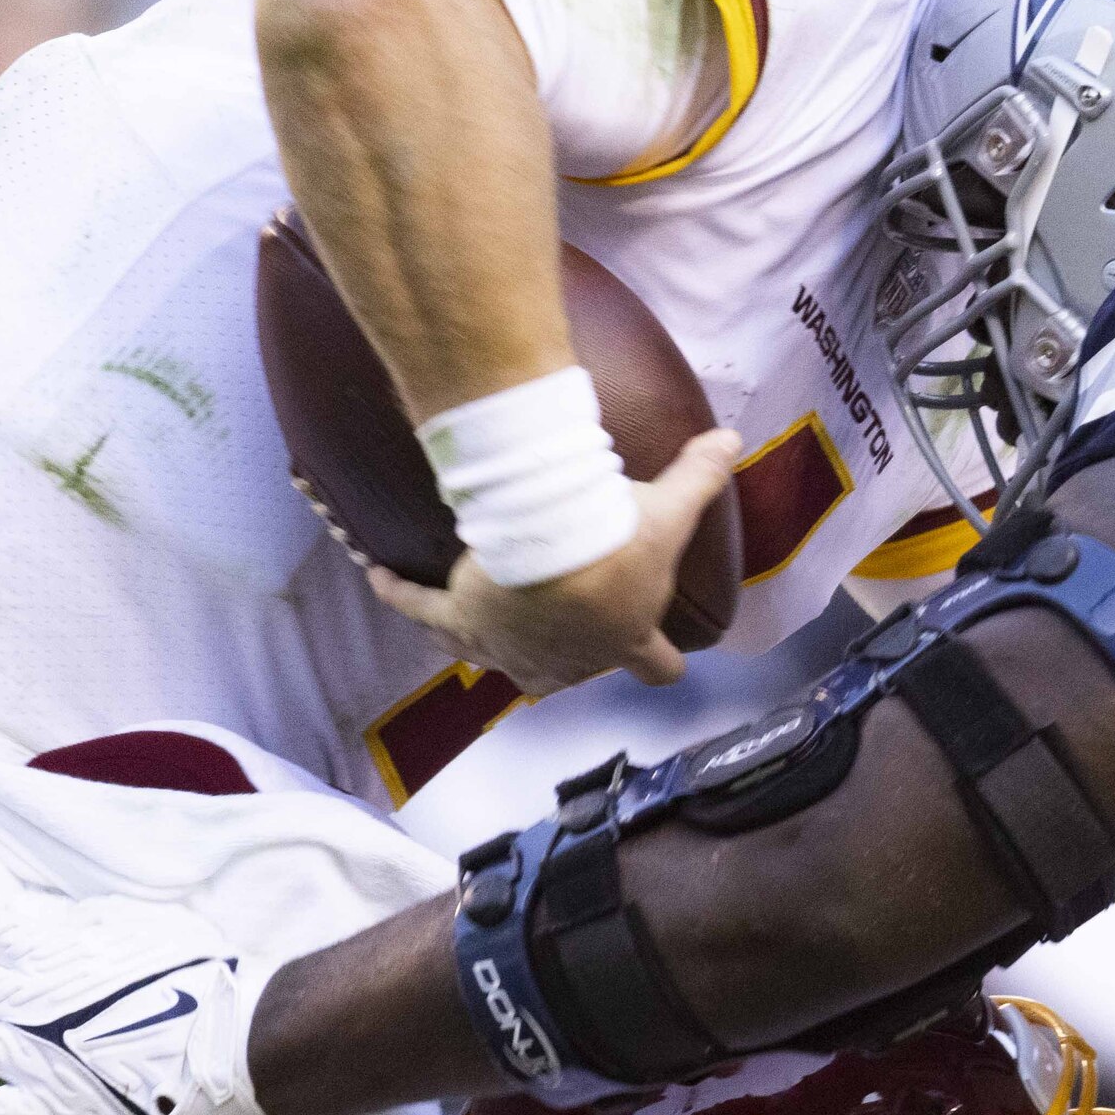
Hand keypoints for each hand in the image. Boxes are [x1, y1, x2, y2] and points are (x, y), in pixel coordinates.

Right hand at [366, 426, 740, 693]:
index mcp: (626, 637)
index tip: (657, 657)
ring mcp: (509, 648)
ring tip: (473, 620)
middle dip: (565, 652)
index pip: (657, 668)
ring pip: (496, 660)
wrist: (549, 551)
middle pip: (571, 672)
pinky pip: (425, 613)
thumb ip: (702, 478)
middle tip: (557, 621)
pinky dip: (402, 595)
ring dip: (487, 640)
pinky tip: (381, 577)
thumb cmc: (616, 543)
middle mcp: (569, 658)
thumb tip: (733, 441)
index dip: (659, 662)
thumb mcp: (669, 509)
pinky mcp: (462, 622)